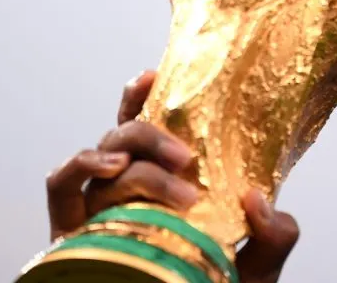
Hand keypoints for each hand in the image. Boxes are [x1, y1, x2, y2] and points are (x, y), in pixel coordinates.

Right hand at [45, 70, 299, 281]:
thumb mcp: (260, 262)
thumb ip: (275, 233)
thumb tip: (257, 199)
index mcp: (169, 179)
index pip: (152, 122)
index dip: (148, 93)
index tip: (158, 73)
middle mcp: (130, 185)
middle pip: (128, 131)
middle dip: (154, 133)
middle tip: (189, 157)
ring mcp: (100, 205)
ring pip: (106, 152)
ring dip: (140, 158)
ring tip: (178, 183)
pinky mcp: (72, 229)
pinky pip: (62, 185)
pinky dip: (82, 165)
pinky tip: (112, 168)